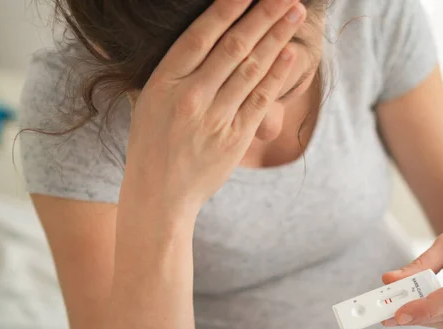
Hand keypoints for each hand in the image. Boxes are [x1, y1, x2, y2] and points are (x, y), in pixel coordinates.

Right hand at [121, 0, 305, 214]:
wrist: (159, 196)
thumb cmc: (151, 146)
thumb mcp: (148, 103)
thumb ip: (173, 73)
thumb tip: (197, 41)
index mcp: (164, 83)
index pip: (199, 36)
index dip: (226, 9)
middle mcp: (190, 97)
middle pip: (233, 47)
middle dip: (262, 16)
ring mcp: (214, 119)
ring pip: (251, 69)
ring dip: (276, 38)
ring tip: (293, 13)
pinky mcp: (234, 139)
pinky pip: (259, 100)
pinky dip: (276, 75)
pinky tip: (289, 54)